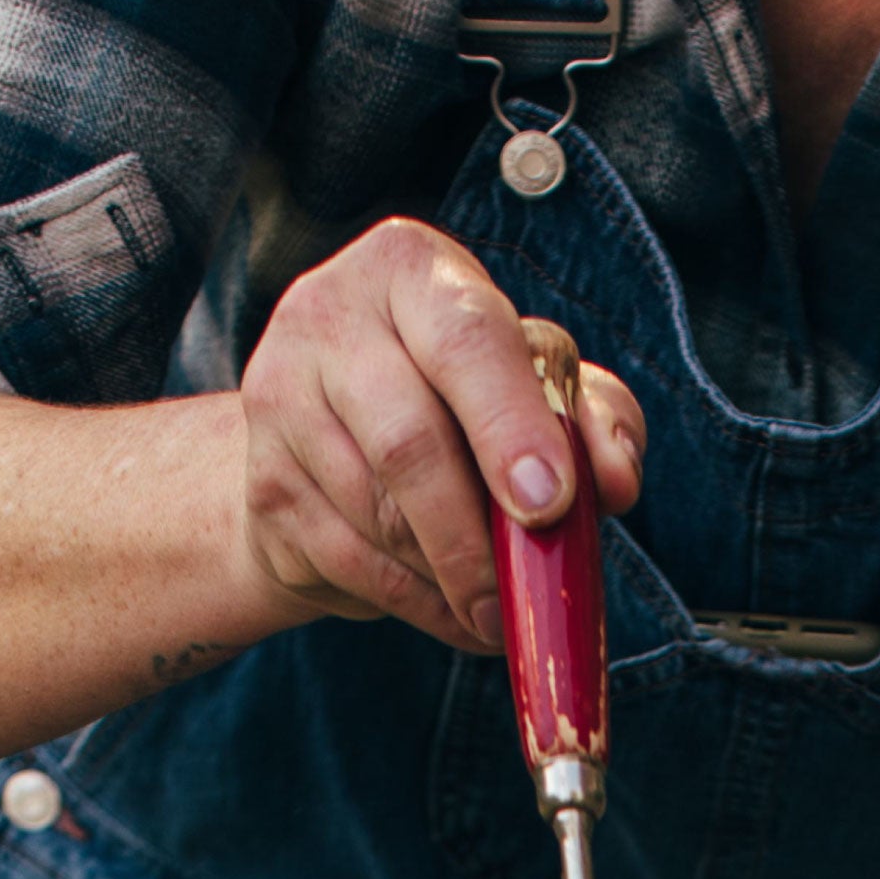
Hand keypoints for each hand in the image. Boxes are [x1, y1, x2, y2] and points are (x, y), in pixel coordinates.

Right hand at [237, 221, 644, 649]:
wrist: (325, 440)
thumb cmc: (457, 403)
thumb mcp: (535, 387)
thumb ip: (590, 419)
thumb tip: (615, 480)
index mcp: (411, 268)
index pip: (468, 340)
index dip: (511, 427)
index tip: (548, 505)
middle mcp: (331, 313)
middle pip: (410, 443)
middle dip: (475, 538)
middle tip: (519, 601)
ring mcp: (281, 397)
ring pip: (379, 518)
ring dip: (449, 581)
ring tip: (494, 607)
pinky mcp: (264, 482)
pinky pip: (351, 564)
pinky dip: (415, 604)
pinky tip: (450, 610)